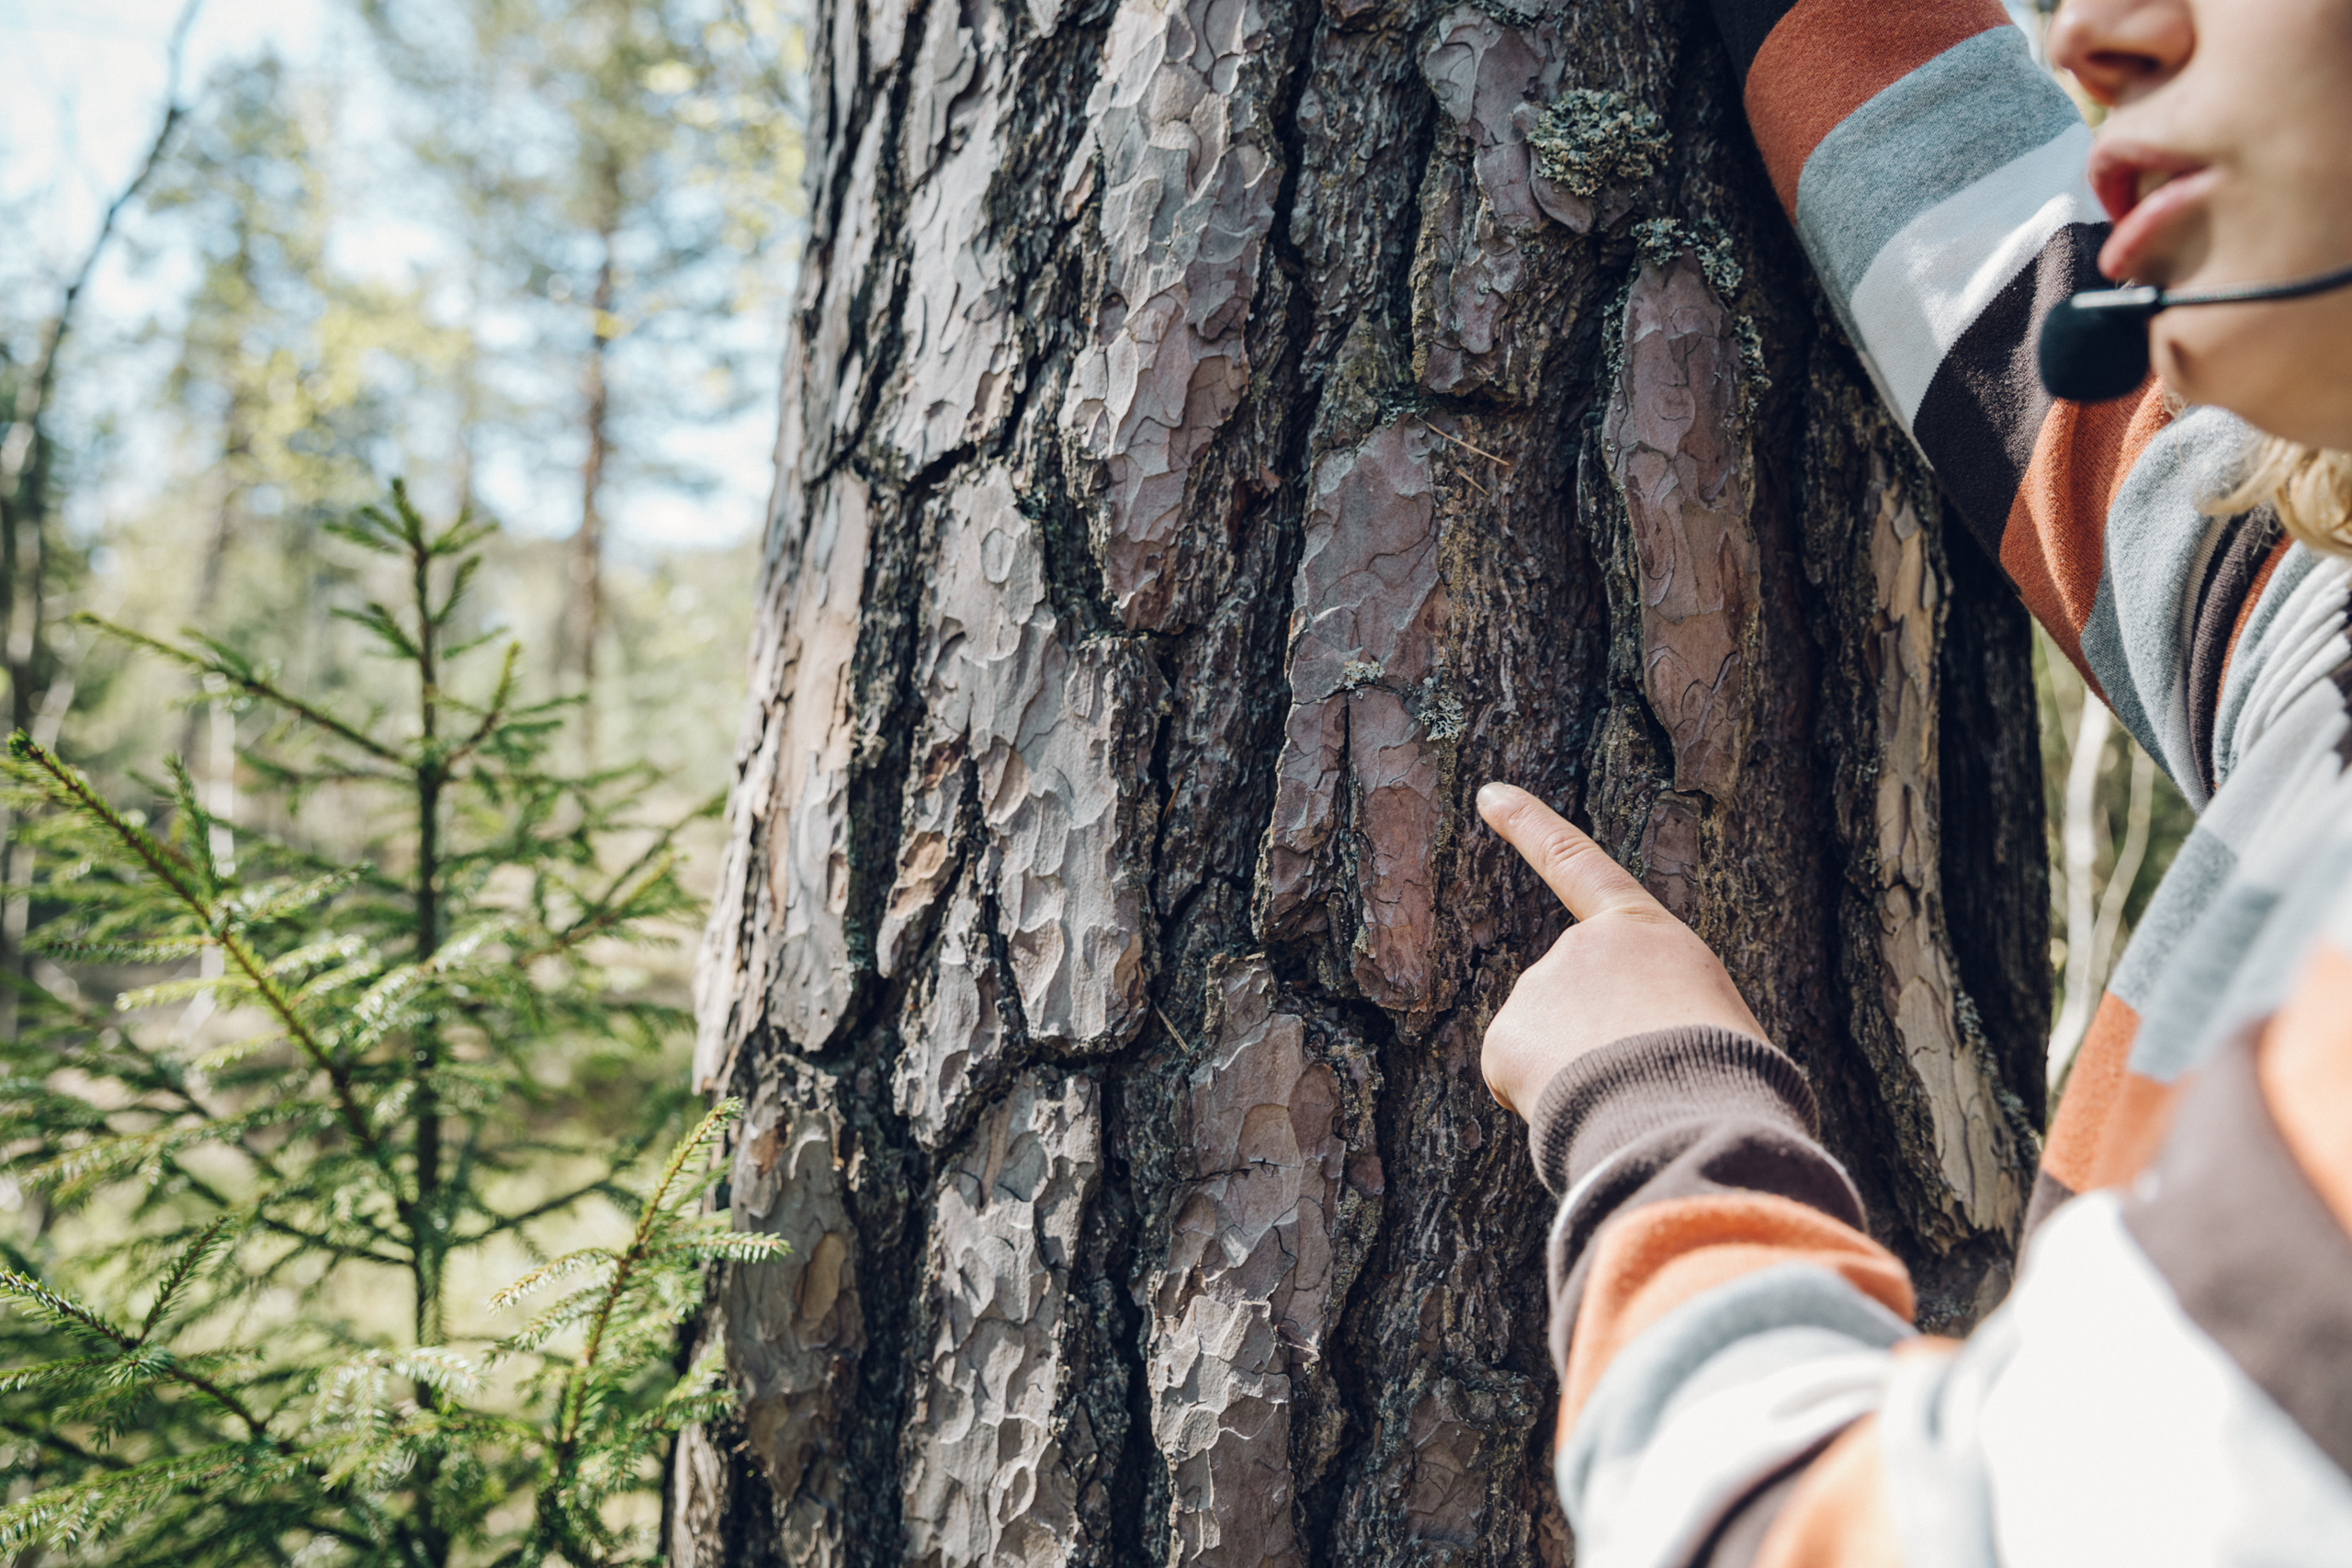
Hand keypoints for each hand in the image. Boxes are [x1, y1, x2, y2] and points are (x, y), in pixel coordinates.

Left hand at [1475, 782, 1765, 1117]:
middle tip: (1643, 1080)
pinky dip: (1540, 1104)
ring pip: (1546, 1049)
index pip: (1578, 864)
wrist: (1691, 1114)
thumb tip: (1632, 1058)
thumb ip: (1659, 1014)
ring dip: (1574, 1078)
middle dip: (1594, 1046)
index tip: (1489, 795)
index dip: (1529, 826)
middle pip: (1572, 1002)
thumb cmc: (1729, 1079)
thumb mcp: (1712, 1021)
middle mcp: (1579, 946)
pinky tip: (1578, 1109)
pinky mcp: (1503, 1038)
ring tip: (1622, 1095)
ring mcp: (1536, 987)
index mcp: (1644, 932)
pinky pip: (1517, 1083)